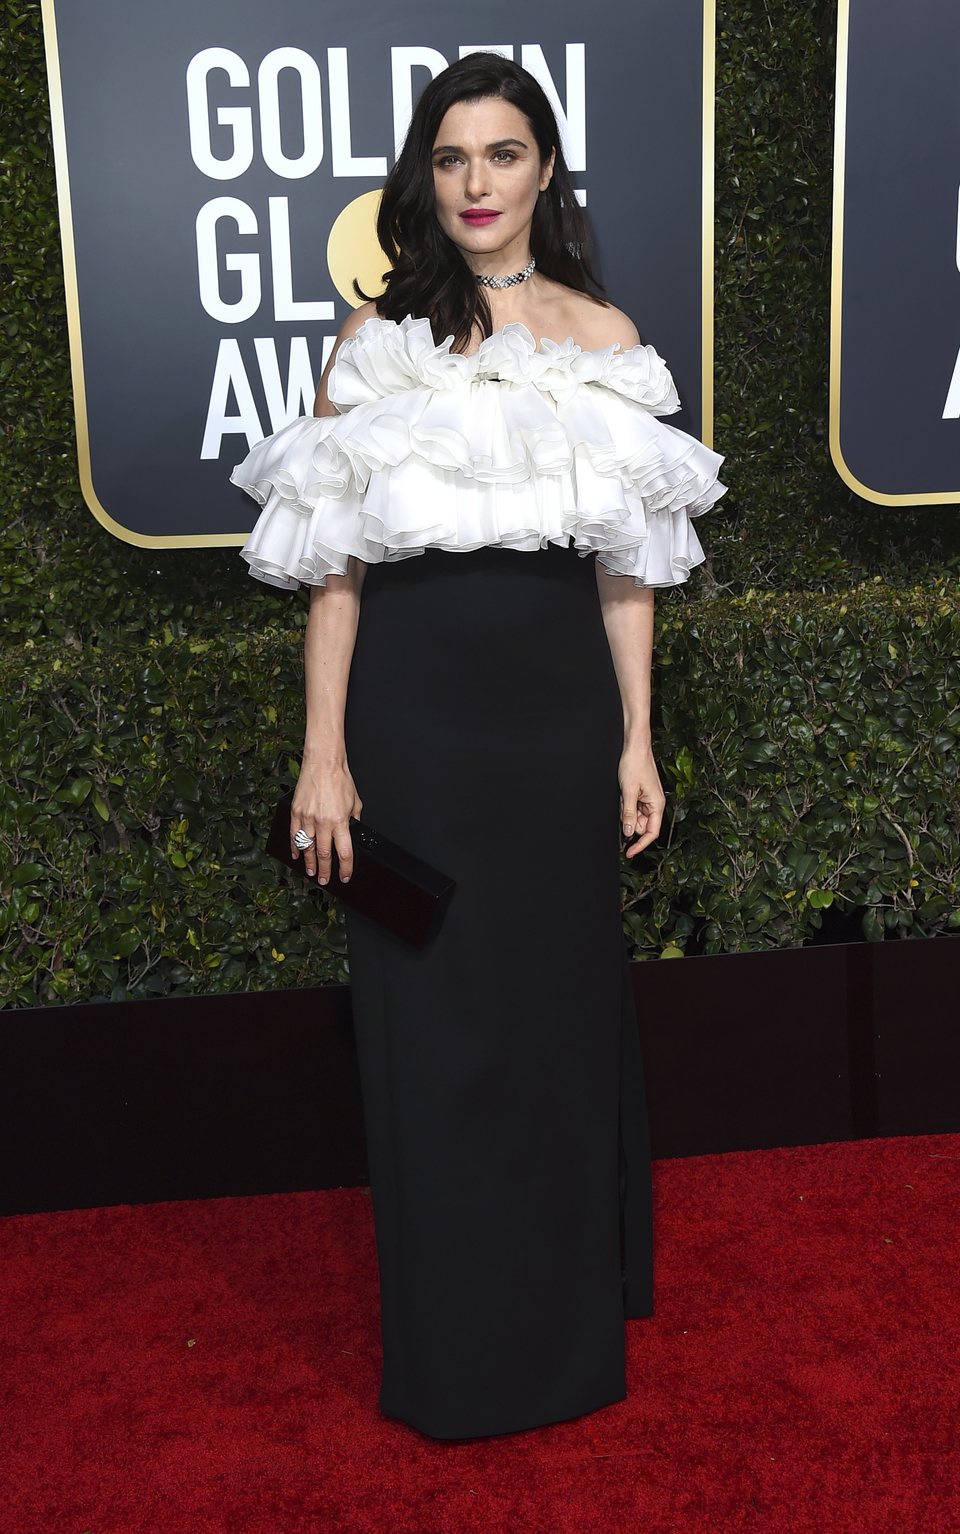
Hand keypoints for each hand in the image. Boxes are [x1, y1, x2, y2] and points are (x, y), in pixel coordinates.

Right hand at [290, 756, 362, 883]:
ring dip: (309, 862)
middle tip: (325, 880)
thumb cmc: (340, 779)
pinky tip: (296, 855)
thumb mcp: (356, 802)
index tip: (345, 876)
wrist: (323, 763)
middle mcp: (323, 822)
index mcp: (340, 821)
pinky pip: (293, 834)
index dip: (345, 868)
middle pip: (323, 854)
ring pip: (306, 847)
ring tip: (311, 872)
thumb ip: (354, 821)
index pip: (344, 852)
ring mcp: (307, 818)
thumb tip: (352, 833)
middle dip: (325, 870)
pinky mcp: (296, 812)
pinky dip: (294, 847)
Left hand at [619, 742, 665, 858]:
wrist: (635, 748)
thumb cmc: (635, 765)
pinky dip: (625, 804)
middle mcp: (654, 805)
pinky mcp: (641, 796)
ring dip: (626, 810)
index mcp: (657, 805)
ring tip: (624, 793)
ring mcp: (647, 800)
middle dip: (629, 820)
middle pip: (640, 826)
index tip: (629, 853)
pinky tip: (624, 792)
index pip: (651, 833)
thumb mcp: (628, 791)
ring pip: (634, 817)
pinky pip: (631, 807)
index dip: (640, 845)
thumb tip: (627, 832)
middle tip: (624, 803)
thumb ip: (628, 813)